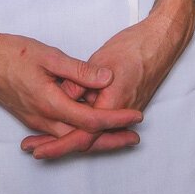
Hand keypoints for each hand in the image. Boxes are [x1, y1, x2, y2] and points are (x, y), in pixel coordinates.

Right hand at [0, 25, 142, 143]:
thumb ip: (78, 70)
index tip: (136, 114)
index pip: (90, 120)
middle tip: (134, 136)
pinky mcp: (31, 117)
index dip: (116, 119)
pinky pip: (58, 132)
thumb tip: (106, 78)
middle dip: (110, 139)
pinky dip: (77, 132)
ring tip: (118, 133)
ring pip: (70, 137)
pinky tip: (88, 126)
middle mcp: (42, 118)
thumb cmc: (11, 53)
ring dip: (94, 137)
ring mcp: (35, 120)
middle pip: (82, 138)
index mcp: (49, 103)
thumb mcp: (48, 55)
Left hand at [21, 6, 194, 159]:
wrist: (161, 43)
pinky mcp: (123, 108)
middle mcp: (120, 114)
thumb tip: (63, 97)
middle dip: (58, 146)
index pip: (83, 133)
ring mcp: (123, 113)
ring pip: (92, 134)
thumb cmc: (134, 47)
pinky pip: (100, 125)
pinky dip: (82, 128)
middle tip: (33, 150)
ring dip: (68, 138)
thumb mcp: (102, 58)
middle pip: (86, 140)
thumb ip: (82, 80)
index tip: (39, 150)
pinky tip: (67, 125)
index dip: (58, 144)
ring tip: (41, 141)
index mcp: (113, 103)